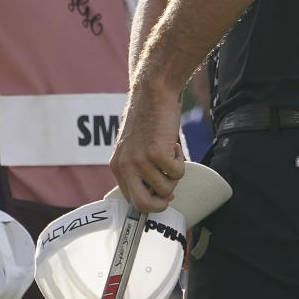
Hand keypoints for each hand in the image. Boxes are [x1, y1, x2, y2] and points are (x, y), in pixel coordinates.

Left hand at [109, 78, 184, 213]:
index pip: (130, 200)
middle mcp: (125, 166)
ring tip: (171, 154)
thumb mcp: (134, 148)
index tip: (160, 196)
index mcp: (117, 166)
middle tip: (170, 193)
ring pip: (166, 188)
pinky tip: (174, 144)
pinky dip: (181, 160)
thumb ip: (138, 169)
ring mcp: (140, 160)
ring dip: (174, 174)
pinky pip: (177, 172)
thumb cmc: (148, 119)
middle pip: (143, 205)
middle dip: (161, 204)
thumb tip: (157, 194)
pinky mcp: (156, 153)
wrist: (153, 93)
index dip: (149, 201)